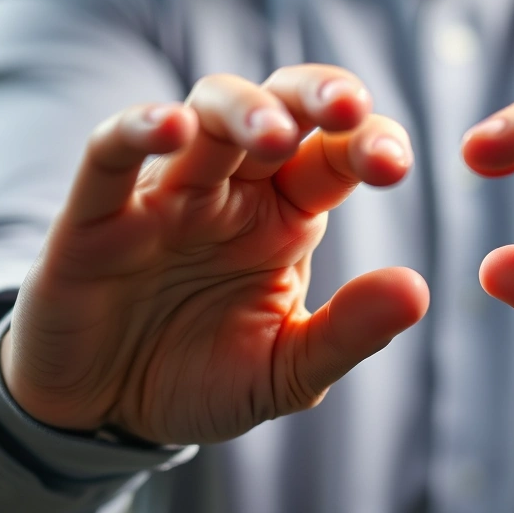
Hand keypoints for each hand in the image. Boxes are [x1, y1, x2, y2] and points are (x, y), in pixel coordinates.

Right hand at [2, 68, 428, 443]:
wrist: (110, 414)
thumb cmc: (203, 379)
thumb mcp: (287, 371)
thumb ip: (347, 333)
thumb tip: (419, 290)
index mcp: (284, 219)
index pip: (333, 156)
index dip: (366, 143)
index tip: (395, 164)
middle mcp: (231, 195)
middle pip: (275, 111)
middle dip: (313, 99)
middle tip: (348, 109)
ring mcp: (164, 200)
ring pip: (203, 117)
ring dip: (241, 111)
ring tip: (273, 134)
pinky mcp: (95, 221)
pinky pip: (109, 158)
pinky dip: (135, 132)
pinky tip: (171, 128)